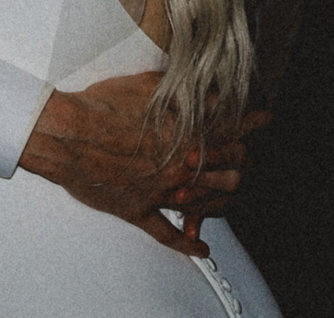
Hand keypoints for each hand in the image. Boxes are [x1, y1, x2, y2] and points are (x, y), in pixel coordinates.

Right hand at [18, 73, 270, 256]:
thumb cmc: (101, 106)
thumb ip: (182, 90)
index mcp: (184, 132)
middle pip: (228, 169)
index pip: (231, 129)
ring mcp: (161, 191)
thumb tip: (205, 87)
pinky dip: (186, 244)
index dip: (252, 124)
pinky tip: (200, 247)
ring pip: (206, 201)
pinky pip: (167, 232)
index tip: (265, 119)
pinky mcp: (138, 209)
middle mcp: (179, 165)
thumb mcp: (148, 86)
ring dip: (224, 197)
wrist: (68, 133)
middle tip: (249, 158)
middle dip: (243, 163)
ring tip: (234, 193)